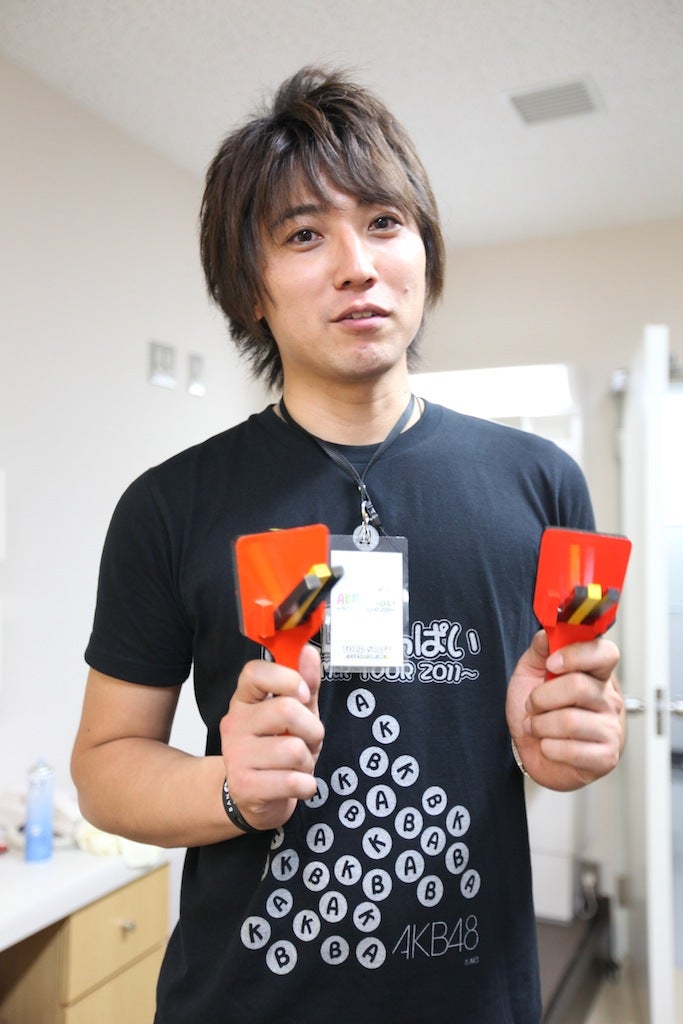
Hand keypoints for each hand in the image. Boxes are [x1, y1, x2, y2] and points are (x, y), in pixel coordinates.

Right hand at [219, 644, 323, 830]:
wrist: (255, 797)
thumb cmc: (278, 749)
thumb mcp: (298, 713)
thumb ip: (306, 683)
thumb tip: (308, 652)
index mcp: (245, 699)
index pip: (255, 672)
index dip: (286, 678)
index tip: (302, 693)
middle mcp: (235, 723)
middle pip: (285, 710)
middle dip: (312, 729)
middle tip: (308, 740)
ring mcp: (236, 755)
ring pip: (294, 749)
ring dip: (308, 761)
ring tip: (297, 765)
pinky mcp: (244, 786)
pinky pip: (293, 781)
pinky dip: (306, 785)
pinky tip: (295, 784)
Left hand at [505, 630, 623, 790]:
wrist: (532, 751)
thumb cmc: (536, 711)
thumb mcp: (530, 674)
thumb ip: (540, 650)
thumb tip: (547, 633)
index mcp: (595, 674)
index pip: (605, 653)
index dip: (576, 655)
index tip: (552, 664)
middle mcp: (608, 699)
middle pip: (578, 686)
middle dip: (542, 697)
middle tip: (533, 705)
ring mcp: (610, 729)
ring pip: (569, 721)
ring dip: (540, 726)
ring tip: (536, 727)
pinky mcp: (605, 758)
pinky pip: (571, 750)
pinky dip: (548, 748)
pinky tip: (548, 746)